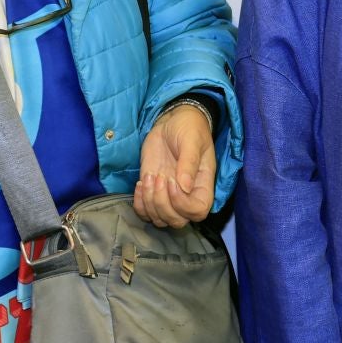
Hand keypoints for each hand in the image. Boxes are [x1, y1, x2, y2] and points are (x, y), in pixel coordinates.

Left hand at [133, 102, 216, 226]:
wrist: (172, 121)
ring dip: (149, 202)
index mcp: (203, 186)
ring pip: (159, 219)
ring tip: (149, 177)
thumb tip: (184, 187)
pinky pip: (144, 212)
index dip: (182, 204)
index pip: (198, 211)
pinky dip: (139, 203)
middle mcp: (187, 196)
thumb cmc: (189, 128)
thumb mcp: (192, 141)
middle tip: (159, 177)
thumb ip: (189, 163)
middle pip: (177, 221)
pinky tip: (141, 183)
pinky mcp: (152, 191)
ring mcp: (168, 195)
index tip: (172, 181)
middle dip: (162, 203)